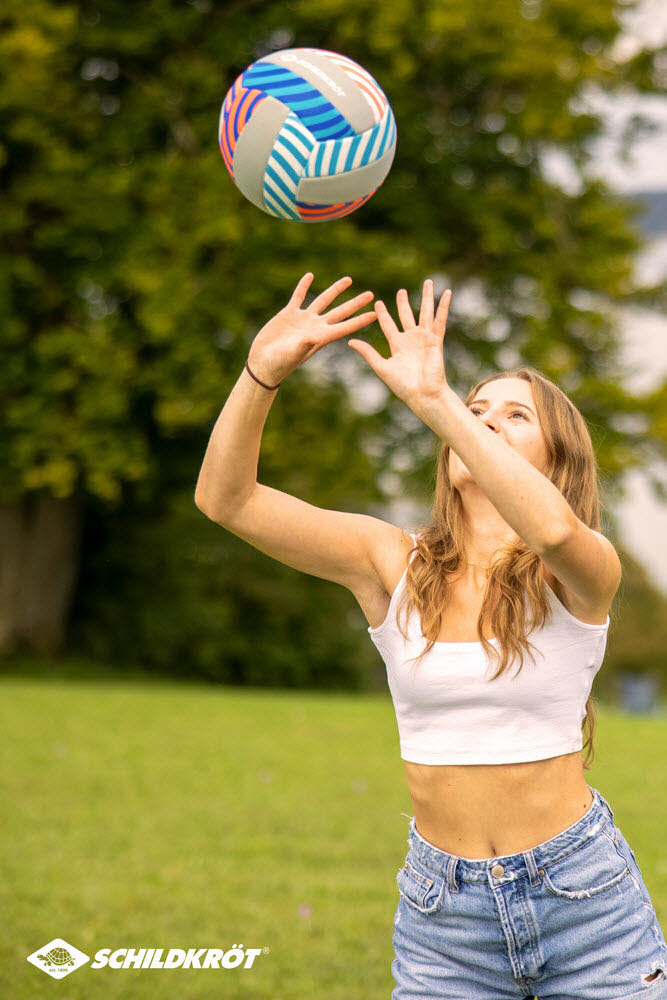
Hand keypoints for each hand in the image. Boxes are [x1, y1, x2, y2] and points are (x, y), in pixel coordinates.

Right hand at [248, 273, 376, 384]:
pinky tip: (310, 275)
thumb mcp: (292, 354)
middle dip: (355, 303)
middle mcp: (315, 327)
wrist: (263, 362)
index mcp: (320, 337)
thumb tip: (312, 337)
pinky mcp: (289, 314)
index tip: (375, 314)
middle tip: (371, 294)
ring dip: (335, 290)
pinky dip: (303, 286)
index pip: (345, 327)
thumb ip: (303, 345)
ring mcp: (303, 319)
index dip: (360, 320)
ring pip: (323, 300)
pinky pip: (299, 296)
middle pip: (340, 312)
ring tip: (349, 280)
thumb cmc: (278, 363)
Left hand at [347, 279, 451, 410]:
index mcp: (397, 346)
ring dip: (427, 297)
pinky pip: (440, 320)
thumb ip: (368, 353)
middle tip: (401, 291)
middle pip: (406, 315)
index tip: (378, 302)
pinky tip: (446, 293)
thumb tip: (350, 342)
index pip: (388, 325)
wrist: (423, 394)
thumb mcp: (381, 367)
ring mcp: (424, 338)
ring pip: (425, 313)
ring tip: (428, 282)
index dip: (383, 314)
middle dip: (403, 303)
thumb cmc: (402, 385)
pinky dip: (443, 306)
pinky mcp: (436, 340)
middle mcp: (411, 340)